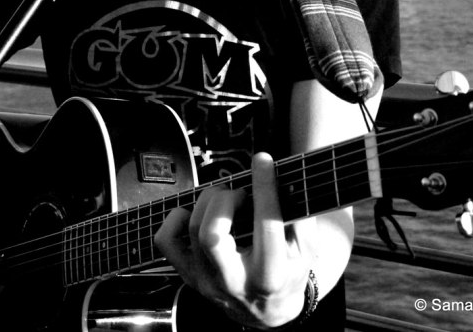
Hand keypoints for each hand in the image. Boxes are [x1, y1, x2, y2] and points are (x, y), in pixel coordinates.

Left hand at [154, 152, 311, 327]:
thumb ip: (300, 217)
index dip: (264, 186)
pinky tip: (198, 213)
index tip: (263, 160)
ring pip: (192, 230)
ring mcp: (207, 282)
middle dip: (225, 200)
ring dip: (208, 201)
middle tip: (241, 194)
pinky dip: (177, 218)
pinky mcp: (189, 277)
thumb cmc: (289, 272)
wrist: (267, 313)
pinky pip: (166, 242)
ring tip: (226, 200)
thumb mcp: (306, 250)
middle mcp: (234, 282)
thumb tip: (285, 180)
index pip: (265, 224)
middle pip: (211, 233)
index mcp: (270, 275)